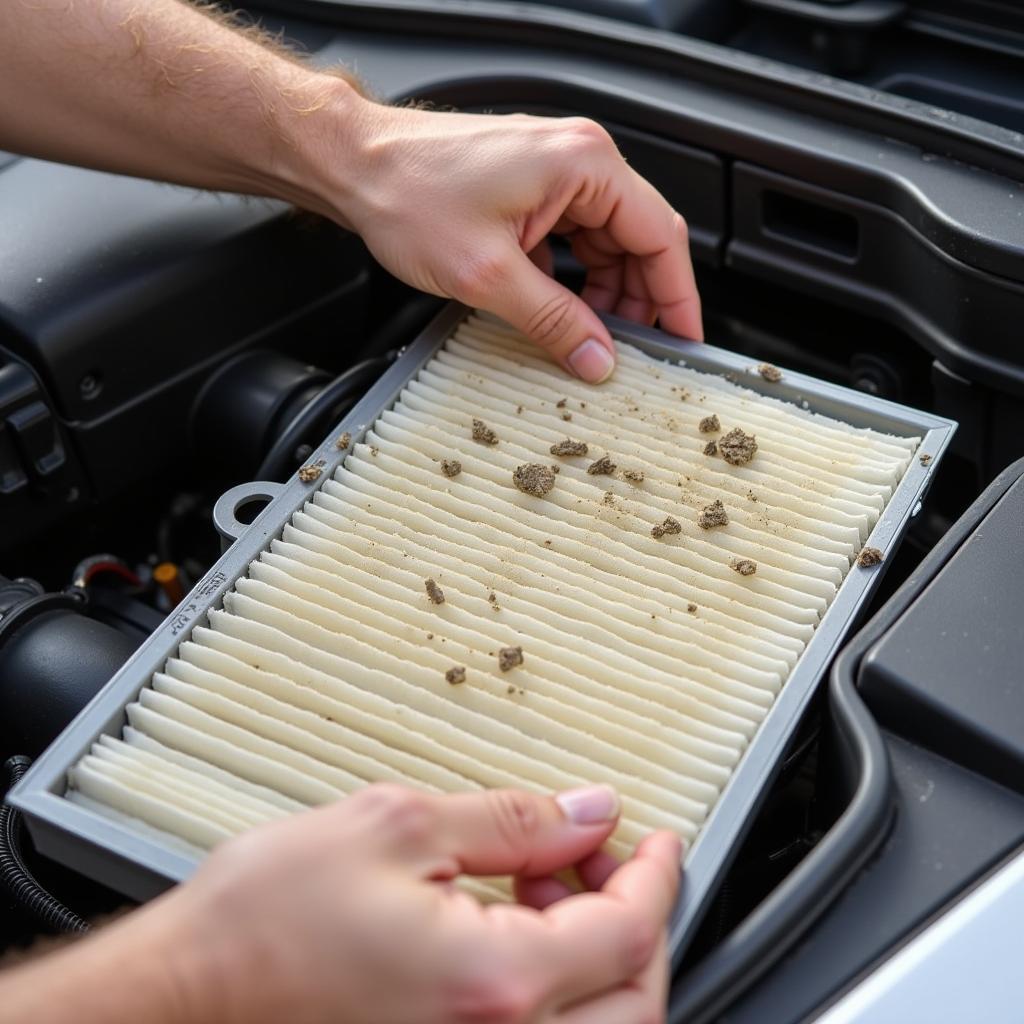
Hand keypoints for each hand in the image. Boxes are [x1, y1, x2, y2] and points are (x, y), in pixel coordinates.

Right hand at [152, 784, 680, 1023]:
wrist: (182, 994)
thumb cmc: (262, 921)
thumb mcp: (396, 825)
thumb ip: (511, 819)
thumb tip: (588, 811)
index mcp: (493, 985)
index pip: (628, 931)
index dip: (656, 872)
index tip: (658, 836)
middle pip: (634, 1000)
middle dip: (635, 918)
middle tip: (601, 856)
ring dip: (596, 951)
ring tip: (541, 879)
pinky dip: (551, 983)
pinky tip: (507, 926)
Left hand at [304, 97, 702, 381]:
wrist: (352, 165)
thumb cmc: (408, 192)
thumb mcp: (489, 276)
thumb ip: (554, 321)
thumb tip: (598, 358)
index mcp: (584, 165)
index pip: (661, 236)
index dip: (677, 297)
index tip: (684, 340)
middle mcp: (576, 160)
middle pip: (637, 241)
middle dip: (635, 301)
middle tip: (628, 352)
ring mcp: (552, 172)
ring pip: (604, 244)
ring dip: (601, 293)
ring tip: (587, 338)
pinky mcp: (528, 188)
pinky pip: (571, 240)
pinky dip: (571, 278)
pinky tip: (555, 309)